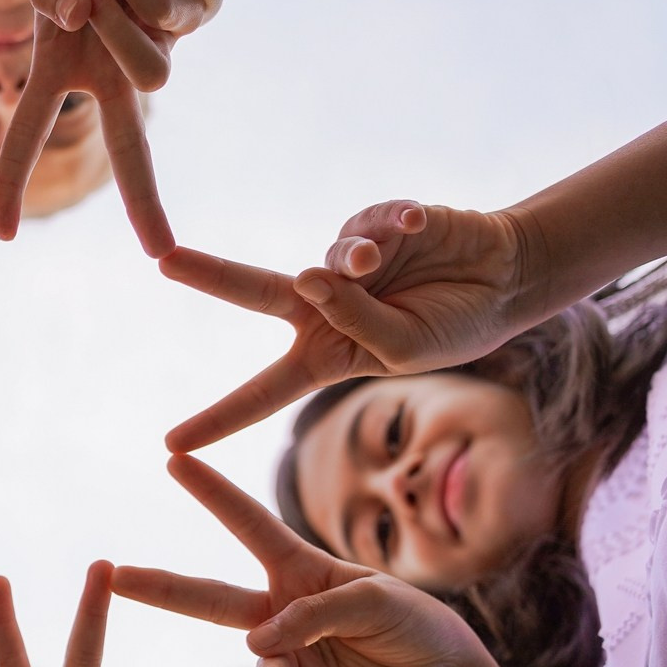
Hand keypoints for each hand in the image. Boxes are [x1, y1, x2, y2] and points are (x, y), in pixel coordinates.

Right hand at [0, 0, 188, 251]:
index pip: (31, 132)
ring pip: (149, 76)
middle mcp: (109, 71)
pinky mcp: (187, 20)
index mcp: (63, 70)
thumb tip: (83, 17)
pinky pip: (162, 18)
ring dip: (116, 32)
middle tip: (160, 252)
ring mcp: (151, 49)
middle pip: (131, 148)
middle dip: (145, 201)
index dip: (14, 183)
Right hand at [109, 454, 506, 666]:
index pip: (247, 523)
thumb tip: (257, 647)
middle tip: (114, 576)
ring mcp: (289, 659)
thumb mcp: (373, 599)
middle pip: (207, 598)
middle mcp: (281, 612)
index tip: (175, 456)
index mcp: (298, 570)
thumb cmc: (412, 623)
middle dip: (158, 585)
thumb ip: (314, 611)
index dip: (212, 490)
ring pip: (256, 666)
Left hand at [160, 202, 544, 449]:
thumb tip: (310, 275)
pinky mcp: (376, 223)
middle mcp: (324, 305)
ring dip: (355, 264)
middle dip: (209, 274)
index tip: (171, 445)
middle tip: (164, 261)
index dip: (219, 418)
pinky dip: (397, 226)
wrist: (503, 282)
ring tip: (379, 264)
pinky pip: (375, 221)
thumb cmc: (449, 328)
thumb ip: (354, 319)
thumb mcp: (402, 348)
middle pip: (254, 291)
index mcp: (323, 356)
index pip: (262, 393)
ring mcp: (347, 262)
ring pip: (331, 259)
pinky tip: (417, 227)